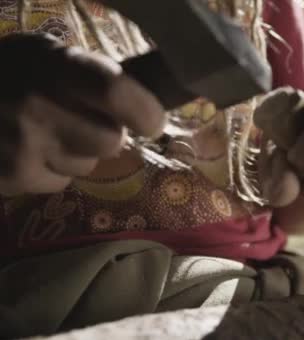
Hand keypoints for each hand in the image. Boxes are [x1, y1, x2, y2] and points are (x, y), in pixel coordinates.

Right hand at [0, 33, 164, 195]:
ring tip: (45, 133)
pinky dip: (50, 170)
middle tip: (81, 121)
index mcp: (55, 67)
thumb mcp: (49, 55)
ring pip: (86, 165)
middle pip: (110, 142)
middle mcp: (37, 107)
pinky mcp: (11, 177)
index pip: (117, 95)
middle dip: (104, 135)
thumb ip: (96, 74)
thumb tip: (150, 99)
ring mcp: (21, 146)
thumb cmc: (10, 72)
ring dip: (76, 154)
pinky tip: (27, 150)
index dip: (145, 112)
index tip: (151, 122)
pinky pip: (59, 182)